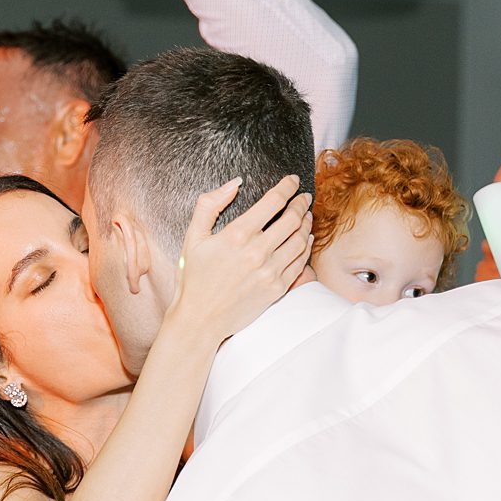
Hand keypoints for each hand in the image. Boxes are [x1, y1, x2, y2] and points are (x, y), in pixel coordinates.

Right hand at [168, 176, 313, 347]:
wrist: (200, 320)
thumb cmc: (194, 278)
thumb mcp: (193, 237)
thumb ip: (209, 205)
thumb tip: (234, 183)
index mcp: (237, 235)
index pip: (273, 201)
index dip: (288, 186)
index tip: (293, 180)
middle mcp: (257, 252)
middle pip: (292, 218)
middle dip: (301, 202)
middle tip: (304, 196)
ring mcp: (270, 272)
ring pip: (300, 240)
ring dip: (307, 223)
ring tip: (306, 215)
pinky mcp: (277, 289)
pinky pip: (300, 263)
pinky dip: (306, 247)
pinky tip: (306, 239)